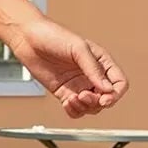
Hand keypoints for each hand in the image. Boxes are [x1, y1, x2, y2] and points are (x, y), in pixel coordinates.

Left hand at [7, 17, 127, 119]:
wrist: (28, 39)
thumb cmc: (53, 35)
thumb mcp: (78, 48)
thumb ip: (93, 69)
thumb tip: (107, 89)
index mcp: (101, 62)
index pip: (119, 83)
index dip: (116, 94)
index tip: (105, 98)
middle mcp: (92, 75)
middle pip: (107, 98)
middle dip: (98, 102)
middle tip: (83, 96)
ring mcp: (78, 85)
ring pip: (92, 107)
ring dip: (85, 108)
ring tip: (72, 99)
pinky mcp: (64, 93)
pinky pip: (75, 110)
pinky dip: (74, 111)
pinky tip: (67, 103)